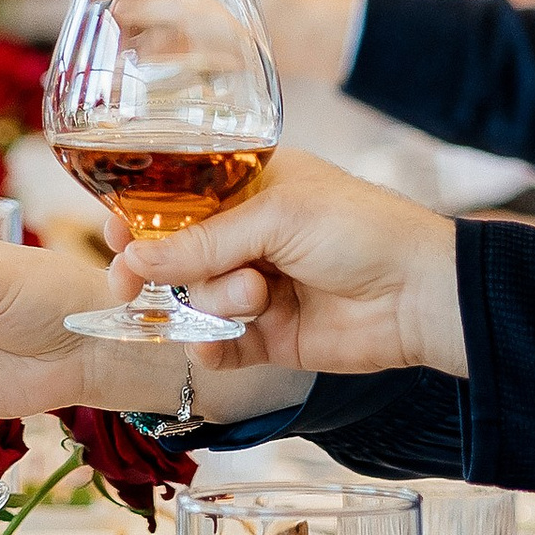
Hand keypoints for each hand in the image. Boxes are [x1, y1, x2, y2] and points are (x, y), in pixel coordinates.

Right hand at [109, 147, 469, 378]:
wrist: (421, 295)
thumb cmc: (359, 228)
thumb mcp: (275, 216)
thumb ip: (203, 241)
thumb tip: (134, 260)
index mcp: (250, 186)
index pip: (178, 201)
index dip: (141, 218)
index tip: (113, 236)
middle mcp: (249, 236)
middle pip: (176, 256)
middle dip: (160, 269)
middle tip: (130, 284)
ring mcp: (258, 288)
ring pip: (197, 301)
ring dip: (215, 302)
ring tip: (259, 296)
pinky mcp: (271, 337)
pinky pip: (219, 347)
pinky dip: (211, 349)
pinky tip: (216, 346)